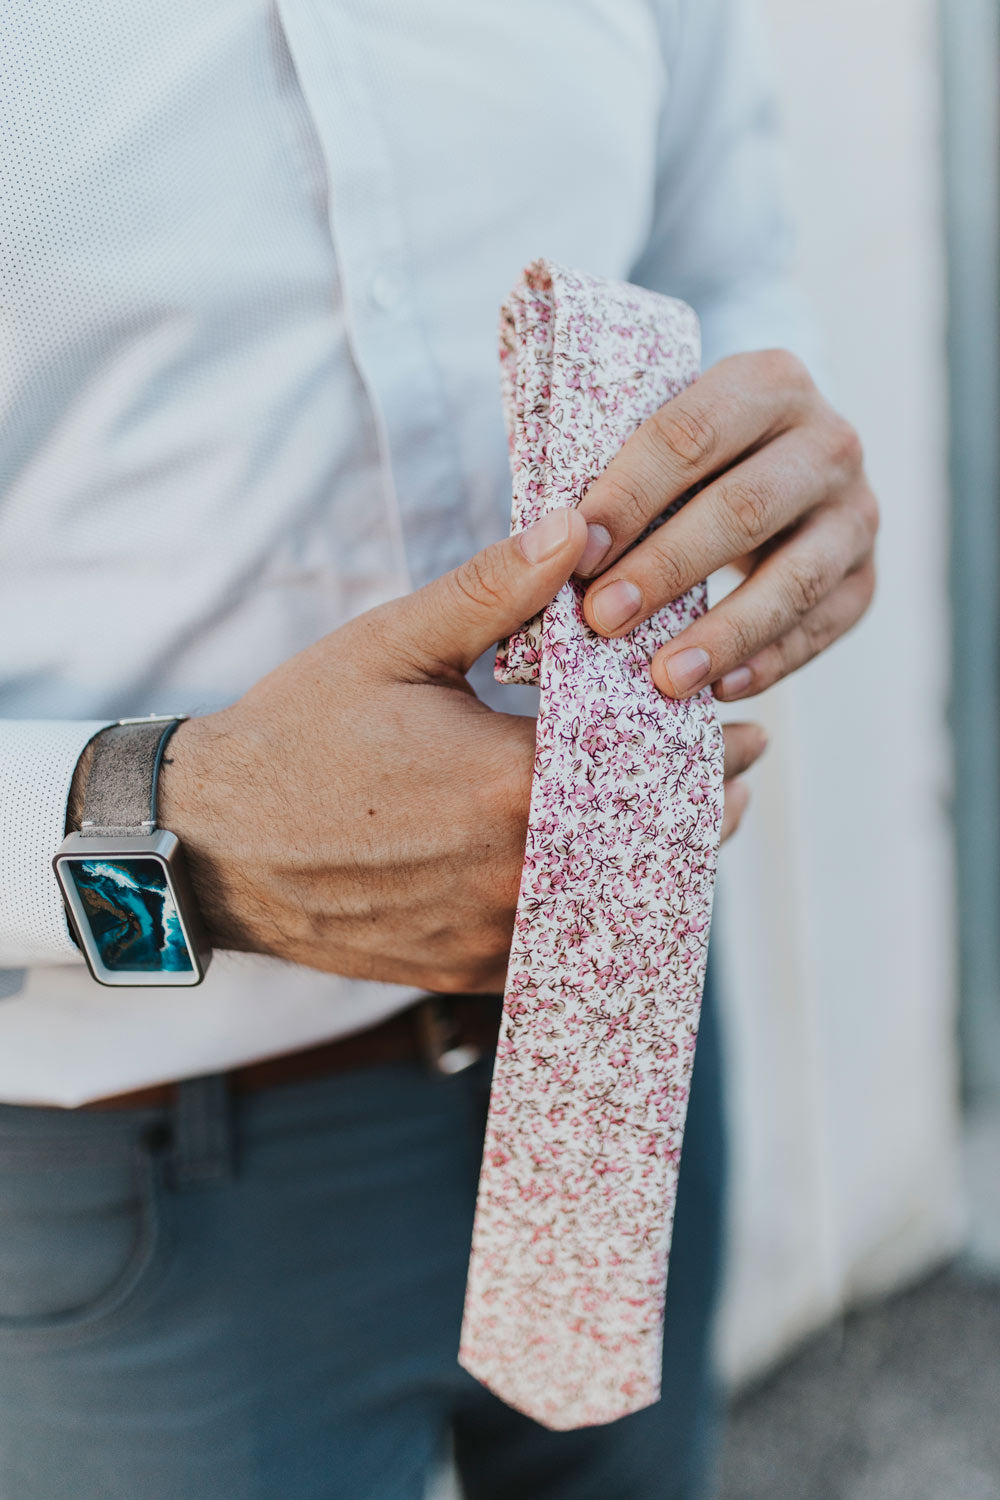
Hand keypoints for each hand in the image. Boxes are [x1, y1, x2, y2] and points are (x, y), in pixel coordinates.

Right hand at [155, 510, 761, 990]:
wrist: (214, 843)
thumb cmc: (299, 735)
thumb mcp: (391, 645)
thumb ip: (492, 591)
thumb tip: (576, 529)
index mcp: (509, 786)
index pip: (649, 771)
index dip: (709, 754)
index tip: (746, 734)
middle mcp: (514, 873)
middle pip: (651, 849)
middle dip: (706, 812)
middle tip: (739, 782)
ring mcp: (491, 932)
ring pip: (615, 907)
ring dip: (663, 866)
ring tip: (694, 831)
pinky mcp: (466, 970)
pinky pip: (562, 950)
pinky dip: (601, 913)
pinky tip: (613, 882)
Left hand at [575, 349, 878, 700]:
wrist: (771, 467)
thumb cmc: (684, 463)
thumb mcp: (651, 440)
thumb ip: (605, 476)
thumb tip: (544, 546)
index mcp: (768, 383)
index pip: (690, 436)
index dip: (631, 495)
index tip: (576, 553)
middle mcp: (828, 441)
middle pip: (744, 507)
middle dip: (668, 568)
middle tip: (604, 619)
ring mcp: (856, 512)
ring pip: (795, 578)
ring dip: (724, 632)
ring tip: (664, 678)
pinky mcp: (865, 577)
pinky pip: (822, 628)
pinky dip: (769, 663)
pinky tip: (717, 691)